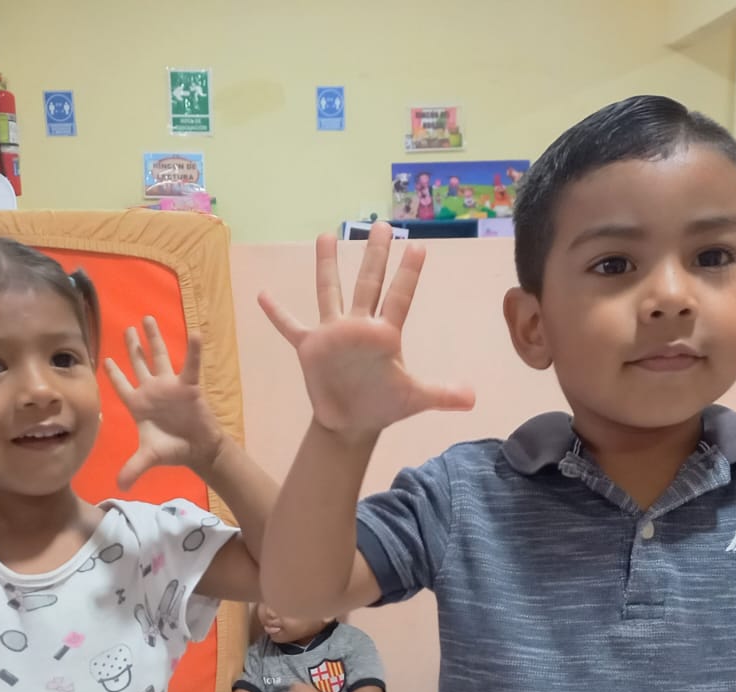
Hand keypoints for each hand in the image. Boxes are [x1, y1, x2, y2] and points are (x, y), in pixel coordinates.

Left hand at [105, 317, 225, 487]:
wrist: (198, 451)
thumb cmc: (172, 450)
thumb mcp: (149, 458)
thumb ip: (133, 468)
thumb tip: (120, 486)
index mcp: (138, 406)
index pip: (122, 387)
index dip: (113, 374)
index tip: (104, 359)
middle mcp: (152, 392)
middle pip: (139, 364)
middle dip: (133, 347)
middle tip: (127, 328)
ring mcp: (170, 387)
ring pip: (160, 357)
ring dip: (154, 339)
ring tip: (147, 319)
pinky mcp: (188, 387)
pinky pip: (190, 365)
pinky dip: (193, 350)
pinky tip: (194, 333)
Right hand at [258, 222, 474, 438]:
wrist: (352, 422)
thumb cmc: (384, 406)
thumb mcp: (415, 399)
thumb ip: (442, 394)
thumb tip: (473, 399)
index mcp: (385, 334)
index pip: (399, 297)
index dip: (408, 274)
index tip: (418, 246)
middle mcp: (359, 325)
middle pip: (368, 282)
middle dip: (375, 255)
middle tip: (382, 224)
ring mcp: (333, 333)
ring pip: (330, 292)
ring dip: (327, 266)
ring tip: (325, 235)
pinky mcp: (310, 347)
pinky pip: (291, 326)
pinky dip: (277, 313)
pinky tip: (263, 295)